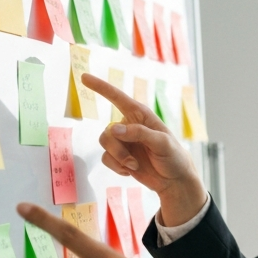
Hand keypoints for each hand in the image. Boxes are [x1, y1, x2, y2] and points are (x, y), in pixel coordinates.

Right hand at [82, 72, 207, 226]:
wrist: (174, 181)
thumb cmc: (174, 157)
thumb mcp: (162, 143)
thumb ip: (139, 133)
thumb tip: (114, 129)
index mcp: (141, 116)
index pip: (117, 98)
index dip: (100, 87)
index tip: (84, 77)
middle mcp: (129, 126)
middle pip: (108, 131)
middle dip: (116, 149)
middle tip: (132, 162)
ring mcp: (124, 141)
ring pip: (104, 144)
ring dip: (118, 158)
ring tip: (134, 166)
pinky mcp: (120, 156)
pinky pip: (106, 158)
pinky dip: (117, 167)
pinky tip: (131, 171)